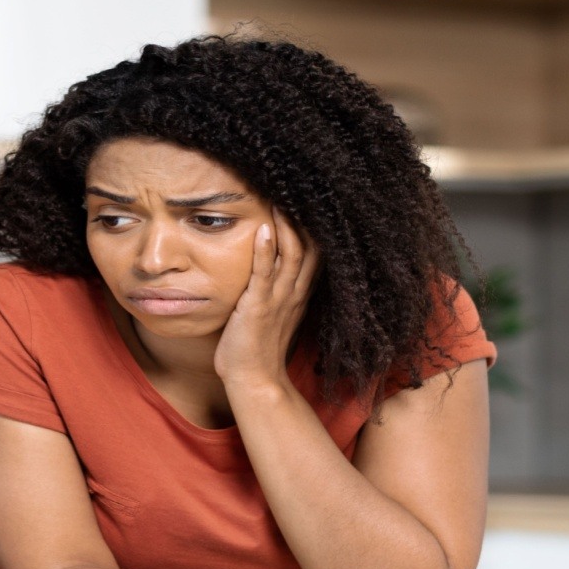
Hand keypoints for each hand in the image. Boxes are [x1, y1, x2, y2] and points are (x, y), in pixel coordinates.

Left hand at [213, 209, 317, 389]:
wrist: (255, 381)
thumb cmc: (257, 347)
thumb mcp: (272, 312)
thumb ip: (274, 288)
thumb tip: (266, 264)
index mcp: (298, 292)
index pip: (313, 251)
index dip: (313, 225)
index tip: (307, 200)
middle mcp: (293, 292)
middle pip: (308, 248)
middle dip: (304, 218)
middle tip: (297, 187)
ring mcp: (277, 300)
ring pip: (290, 255)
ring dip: (286, 226)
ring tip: (280, 197)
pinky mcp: (257, 308)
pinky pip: (263, 275)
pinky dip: (265, 251)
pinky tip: (264, 229)